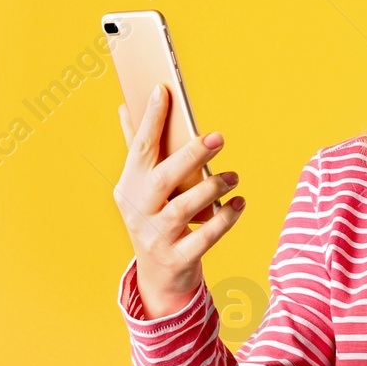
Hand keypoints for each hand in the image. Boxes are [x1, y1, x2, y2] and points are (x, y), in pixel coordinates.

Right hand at [114, 84, 245, 317]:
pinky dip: (225, 219)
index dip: (151, 119)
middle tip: (219, 137)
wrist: (158, 276)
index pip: (139, 148)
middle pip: (163, 178)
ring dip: (212, 188)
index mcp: (129, 187)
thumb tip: (127, 105)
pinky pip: (205, 238)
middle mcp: (138, 211)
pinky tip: (239, 204)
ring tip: (233, 176)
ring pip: (184, 209)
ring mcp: (156, 237)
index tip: (163, 89)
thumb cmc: (154, 218)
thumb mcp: (141, 187)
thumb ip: (138, 149)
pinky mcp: (177, 258)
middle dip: (191, 155)